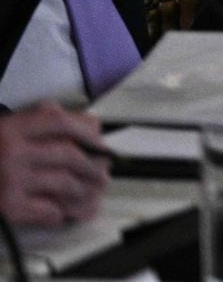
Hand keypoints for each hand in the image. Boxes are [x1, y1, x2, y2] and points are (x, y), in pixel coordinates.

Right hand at [0, 104, 109, 227]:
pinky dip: (59, 213)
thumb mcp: (6, 128)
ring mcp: (11, 180)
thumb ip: (42, 121)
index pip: (61, 123)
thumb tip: (89, 125)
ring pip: (64, 183)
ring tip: (90, 194)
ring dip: (83, 191)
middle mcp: (13, 152)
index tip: (102, 143)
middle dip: (92, 166)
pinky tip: (62, 213)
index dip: (88, 133)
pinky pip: (46, 210)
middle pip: (69, 155)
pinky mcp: (8, 206)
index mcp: (13, 128)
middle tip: (102, 173)